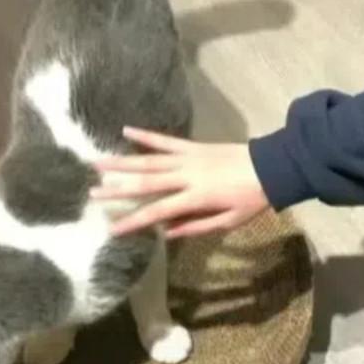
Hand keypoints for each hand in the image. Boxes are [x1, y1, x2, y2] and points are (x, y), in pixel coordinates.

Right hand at [91, 127, 270, 238]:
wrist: (272, 168)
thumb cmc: (251, 199)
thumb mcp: (228, 221)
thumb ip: (197, 226)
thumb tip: (167, 233)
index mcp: (195, 197)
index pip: (157, 211)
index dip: (133, 221)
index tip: (111, 228)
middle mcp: (187, 175)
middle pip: (146, 182)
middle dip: (118, 188)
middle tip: (92, 191)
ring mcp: (189, 158)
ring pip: (150, 160)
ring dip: (123, 162)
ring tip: (98, 163)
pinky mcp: (195, 146)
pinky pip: (167, 140)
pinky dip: (146, 136)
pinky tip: (126, 130)